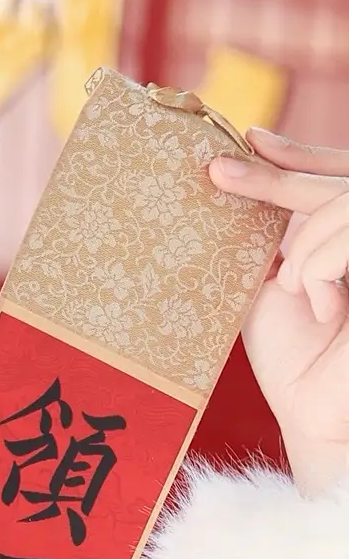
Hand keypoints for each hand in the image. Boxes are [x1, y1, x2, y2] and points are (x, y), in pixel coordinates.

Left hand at [210, 130, 348, 494]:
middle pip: (338, 183)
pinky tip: (325, 308)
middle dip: (278, 177)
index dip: (301, 156)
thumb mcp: (273, 280)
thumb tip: (242, 168)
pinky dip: (323, 266)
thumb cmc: (296, 360)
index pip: (335, 178)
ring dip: (306, 246)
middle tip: (221, 172)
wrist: (317, 417)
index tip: (250, 142)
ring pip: (342, 203)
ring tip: (295, 289)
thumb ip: (271, 233)